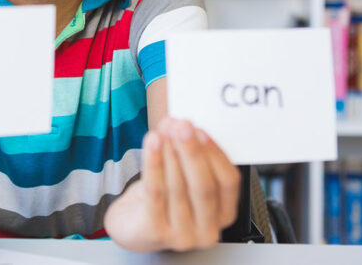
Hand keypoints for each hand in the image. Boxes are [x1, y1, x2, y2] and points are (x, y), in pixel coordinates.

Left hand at [105, 118, 239, 252]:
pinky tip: (152, 144)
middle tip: (183, 126)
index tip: (201, 130)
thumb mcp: (186, 180)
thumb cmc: (165, 199)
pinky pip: (154, 192)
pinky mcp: (155, 232)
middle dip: (192, 152)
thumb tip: (186, 126)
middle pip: (203, 186)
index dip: (215, 154)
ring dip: (170, 153)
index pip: (228, 182)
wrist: (134, 225)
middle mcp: (208, 229)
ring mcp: (182, 236)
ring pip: (177, 188)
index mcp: (224, 213)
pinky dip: (153, 164)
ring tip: (164, 130)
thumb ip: (193, 158)